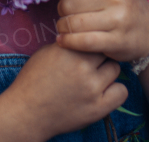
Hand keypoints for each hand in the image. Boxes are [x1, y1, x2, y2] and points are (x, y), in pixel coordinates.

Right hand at [0, 41, 127, 139]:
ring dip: (107, 72)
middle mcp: (82, 66)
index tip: (88, 47)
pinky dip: (115, 91)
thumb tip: (85, 36)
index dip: (91, 42)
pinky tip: (104, 92)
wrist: (27, 111)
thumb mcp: (46, 52)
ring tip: (95, 78)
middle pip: (106, 50)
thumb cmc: (33, 80)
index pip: (93, 35)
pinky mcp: (98, 107)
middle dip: (100, 55)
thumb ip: (69, 44)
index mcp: (69, 49)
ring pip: (115, 69)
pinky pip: (121, 92)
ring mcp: (92, 88)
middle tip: (91, 63)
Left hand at [53, 0, 148, 64]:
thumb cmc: (123, 6)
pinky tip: (63, 41)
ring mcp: (117, 20)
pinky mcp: (116, 41)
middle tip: (64, 15)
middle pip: (69, 5)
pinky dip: (69, 42)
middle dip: (61, 11)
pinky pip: (84, 41)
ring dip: (62, 27)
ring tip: (62, 28)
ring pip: (74, 23)